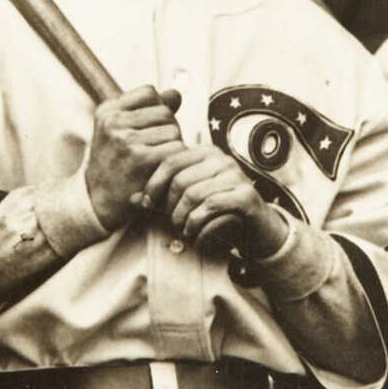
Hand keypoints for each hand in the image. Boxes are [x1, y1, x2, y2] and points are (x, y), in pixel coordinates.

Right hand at [83, 84, 186, 231]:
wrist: (98, 199)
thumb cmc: (115, 163)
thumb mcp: (121, 130)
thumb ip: (149, 110)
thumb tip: (176, 93)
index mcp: (107, 110)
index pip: (149, 92)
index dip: (159, 108)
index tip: (154, 128)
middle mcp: (113, 121)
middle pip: (164, 112)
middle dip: (170, 128)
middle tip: (162, 148)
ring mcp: (125, 138)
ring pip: (173, 130)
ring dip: (175, 145)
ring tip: (162, 159)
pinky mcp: (139, 158)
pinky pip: (175, 148)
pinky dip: (176, 159)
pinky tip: (166, 169)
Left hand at [141, 145, 285, 260]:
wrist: (255, 228)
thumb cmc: (216, 212)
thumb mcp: (186, 202)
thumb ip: (162, 197)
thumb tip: (132, 200)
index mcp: (205, 153)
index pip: (170, 161)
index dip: (153, 184)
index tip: (145, 205)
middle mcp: (221, 159)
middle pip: (180, 180)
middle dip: (169, 207)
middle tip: (171, 224)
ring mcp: (235, 175)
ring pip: (194, 194)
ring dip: (183, 219)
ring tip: (183, 231)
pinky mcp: (246, 194)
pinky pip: (212, 206)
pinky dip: (198, 224)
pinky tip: (195, 235)